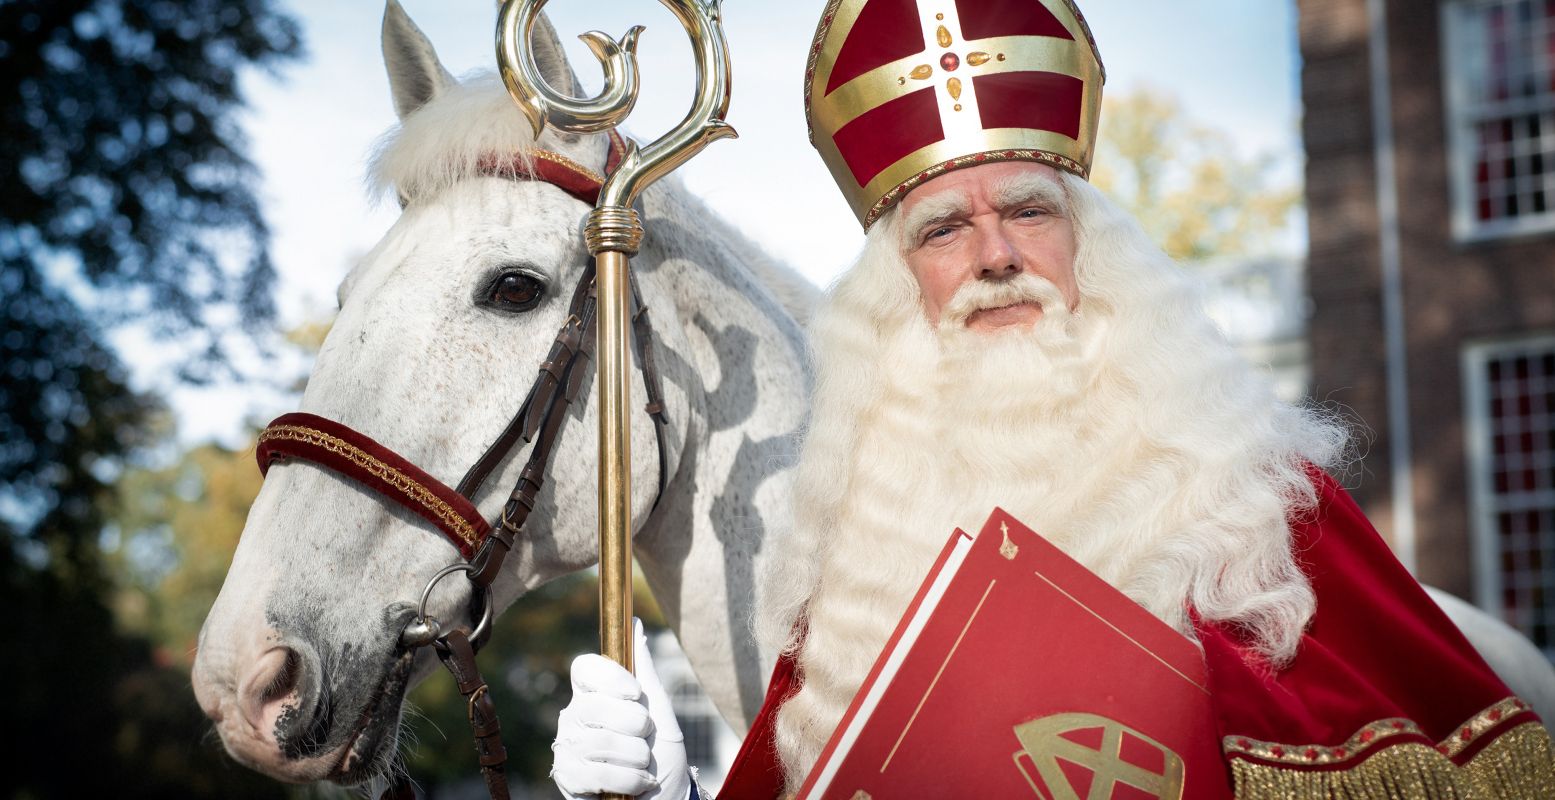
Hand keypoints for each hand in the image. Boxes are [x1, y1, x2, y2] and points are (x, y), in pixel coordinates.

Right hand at [551, 619, 690, 799]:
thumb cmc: (663, 754)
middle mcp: (575, 716)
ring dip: (636, 758)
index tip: (635, 693)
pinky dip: (627, 781)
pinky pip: (595, 773)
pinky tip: (637, 784)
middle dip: (634, 725)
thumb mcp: (660, 710)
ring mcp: (568, 747)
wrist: (667, 798)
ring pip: (599, 742)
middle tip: (645, 738)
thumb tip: (636, 623)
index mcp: (595, 693)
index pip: (584, 668)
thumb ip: (645, 669)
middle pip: (594, 705)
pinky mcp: (568, 778)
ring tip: (644, 765)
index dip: (609, 677)